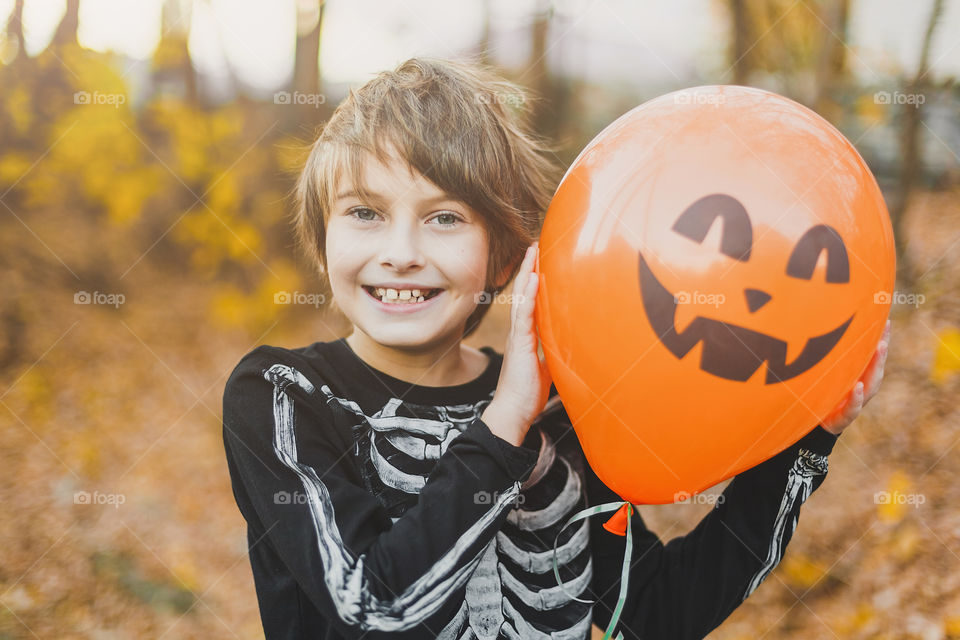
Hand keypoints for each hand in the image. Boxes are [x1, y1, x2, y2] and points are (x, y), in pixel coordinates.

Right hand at [482, 242, 552, 446]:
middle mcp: (519, 333)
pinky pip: (523, 315)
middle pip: (523, 294)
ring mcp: (518, 337)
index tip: (539, 261)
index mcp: (526, 337)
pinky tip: (531, 279)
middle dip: (529, 269)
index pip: (531, 303)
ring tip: (532, 252)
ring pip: (522, 299)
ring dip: (527, 274)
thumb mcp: (547, 369)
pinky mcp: (520, 345)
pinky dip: (527, 296)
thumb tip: (567, 346)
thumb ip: (553, 354)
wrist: (513, 413)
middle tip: (535, 245)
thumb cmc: (527, 395)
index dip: (534, 281)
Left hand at [821, 319, 889, 434]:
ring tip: (880, 347)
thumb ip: (828, 356)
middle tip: (885, 333)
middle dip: (881, 351)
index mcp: (857, 377)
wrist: (811, 426)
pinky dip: (856, 398)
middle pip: (875, 369)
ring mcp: (854, 403)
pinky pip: (851, 409)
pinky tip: (858, 387)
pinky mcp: (842, 418)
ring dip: (875, 367)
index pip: (871, 357)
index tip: (887, 321)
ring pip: (870, 385)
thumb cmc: (820, 395)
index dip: (881, 340)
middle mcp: (860, 389)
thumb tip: (822, 321)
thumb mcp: (824, 374)